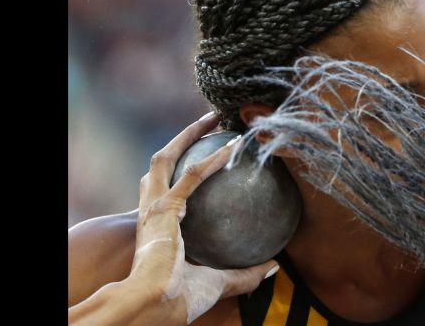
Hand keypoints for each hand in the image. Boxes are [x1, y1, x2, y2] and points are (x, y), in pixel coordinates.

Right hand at [127, 112, 278, 323]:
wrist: (154, 306)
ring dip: (189, 134)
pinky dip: (214, 158)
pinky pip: (194, 175)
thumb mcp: (218, 282)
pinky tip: (235, 147)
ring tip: (214, 118)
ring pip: (167, 157)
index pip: (163, 188)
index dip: (178, 170)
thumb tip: (275, 266)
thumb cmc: (178, 299)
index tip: (199, 157)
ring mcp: (153, 206)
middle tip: (208, 124)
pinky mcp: (165, 208)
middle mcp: (149, 211)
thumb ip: (245, 274)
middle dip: (181, 139)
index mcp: (155, 226)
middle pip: (159, 163)